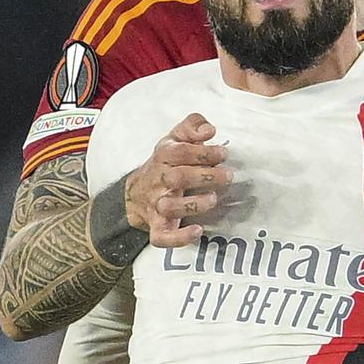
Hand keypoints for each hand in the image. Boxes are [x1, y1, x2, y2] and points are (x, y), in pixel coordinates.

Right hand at [123, 113, 232, 247]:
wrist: (136, 192)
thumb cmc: (165, 163)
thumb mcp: (175, 138)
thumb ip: (192, 126)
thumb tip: (208, 129)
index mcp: (163, 157)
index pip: (180, 151)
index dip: (203, 152)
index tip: (223, 154)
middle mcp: (159, 180)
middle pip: (178, 177)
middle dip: (205, 176)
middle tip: (227, 175)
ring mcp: (157, 204)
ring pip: (169, 207)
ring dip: (194, 204)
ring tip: (213, 199)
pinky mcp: (158, 226)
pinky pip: (162, 237)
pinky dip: (179, 237)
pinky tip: (197, 231)